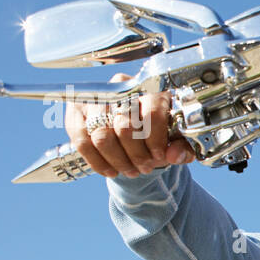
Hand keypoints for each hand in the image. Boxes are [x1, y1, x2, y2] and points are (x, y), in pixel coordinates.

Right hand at [65, 73, 194, 177]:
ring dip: (118, 160)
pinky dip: (97, 161)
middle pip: (124, 127)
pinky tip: (111, 171)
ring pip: (101, 135)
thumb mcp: (177, 138)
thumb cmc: (159, 131)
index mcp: (151, 88)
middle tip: (144, 167)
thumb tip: (174, 155)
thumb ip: (182, 147)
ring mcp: (96, 98)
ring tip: (130, 171)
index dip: (155, 139)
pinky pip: (81, 141)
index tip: (159, 157)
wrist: (135, 127)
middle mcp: (121, 87)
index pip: (151, 112)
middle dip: (136, 155)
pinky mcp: (77, 111)